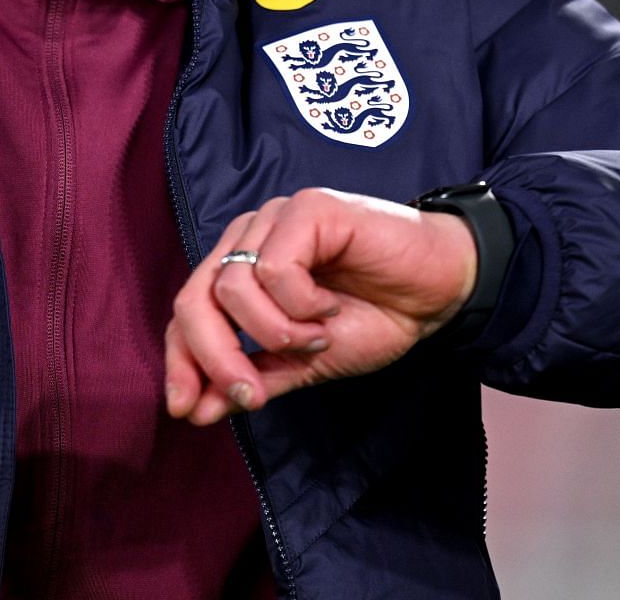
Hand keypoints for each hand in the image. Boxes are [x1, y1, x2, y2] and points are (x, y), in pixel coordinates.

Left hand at [163, 186, 477, 424]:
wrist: (440, 290)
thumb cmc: (377, 315)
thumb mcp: (306, 363)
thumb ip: (254, 380)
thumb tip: (197, 411)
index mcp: (241, 269)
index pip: (186, 313)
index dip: (180, 362)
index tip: (187, 410)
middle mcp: (249, 238)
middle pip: (194, 299)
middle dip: (215, 357)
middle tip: (251, 392)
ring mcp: (275, 218)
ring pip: (232, 288)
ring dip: (275, 332)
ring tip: (317, 336)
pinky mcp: (307, 209)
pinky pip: (274, 269)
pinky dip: (300, 305)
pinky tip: (330, 307)